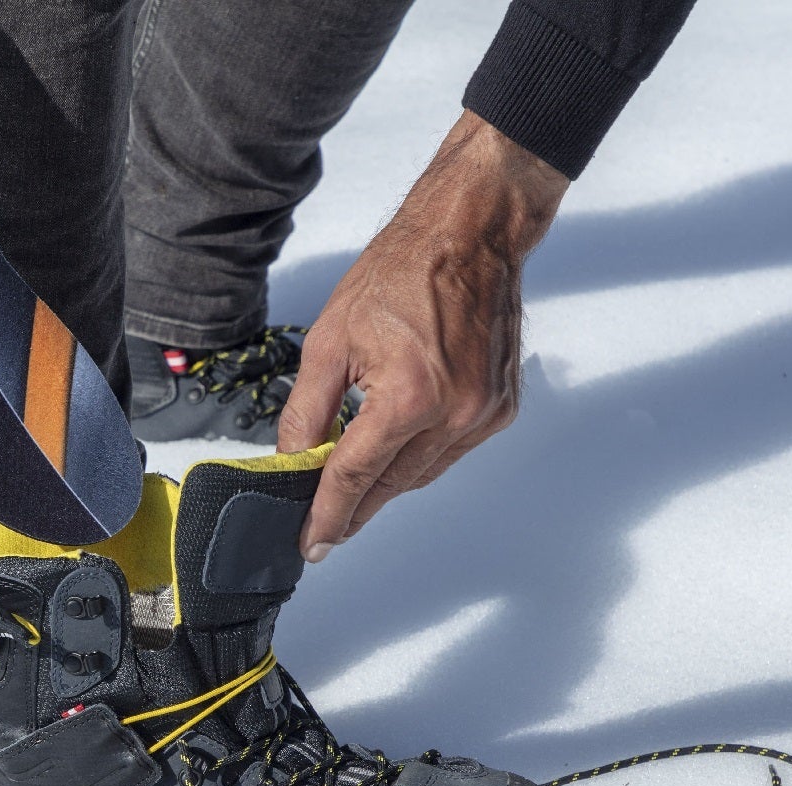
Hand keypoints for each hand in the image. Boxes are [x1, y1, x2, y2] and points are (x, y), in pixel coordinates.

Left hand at [278, 111, 568, 559]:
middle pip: (389, 486)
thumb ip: (307, 413)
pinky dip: (418, 459)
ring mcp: (483, 416)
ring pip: (420, 476)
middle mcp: (454, 415)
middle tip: (323, 526)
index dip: (326, 515)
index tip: (309, 544)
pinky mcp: (500, 410)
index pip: (354, 476)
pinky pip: (449, 455)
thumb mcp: (330, 341)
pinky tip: (396, 448)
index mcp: (408, 397)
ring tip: (352, 489)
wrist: (470, 234)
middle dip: (352, 509)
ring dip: (385, 485)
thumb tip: (292, 462)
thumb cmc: (401, 273)